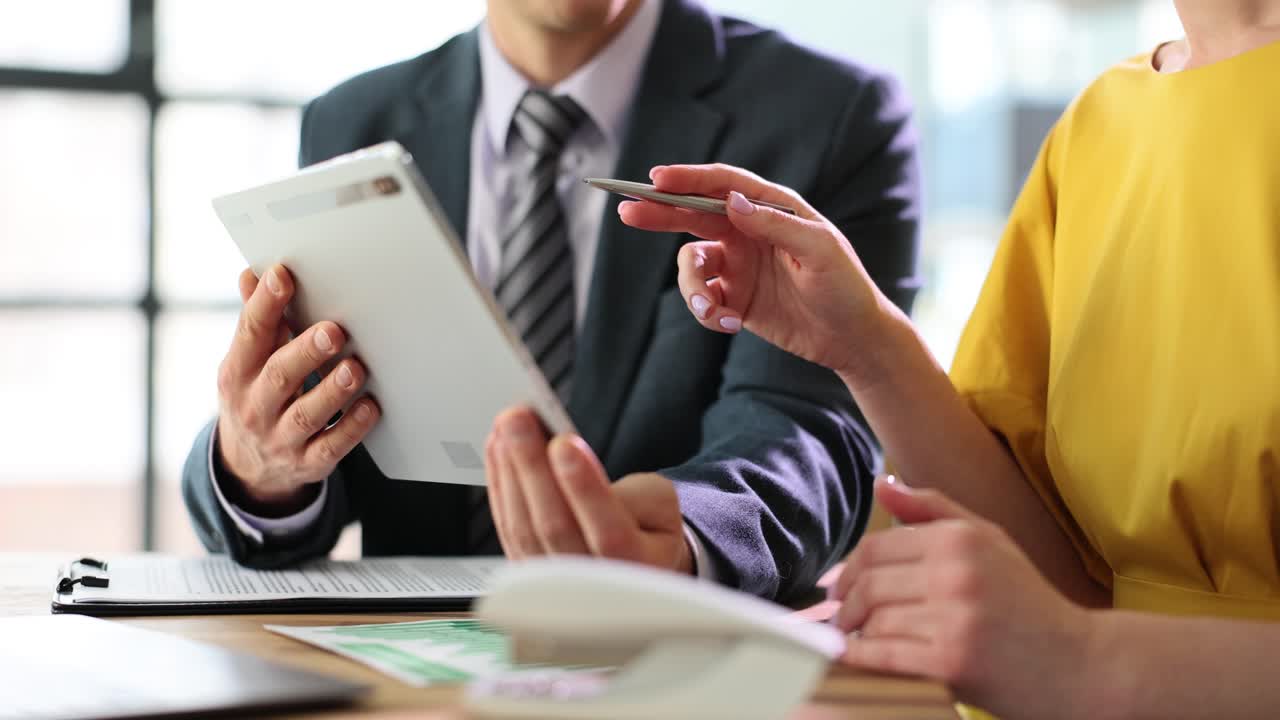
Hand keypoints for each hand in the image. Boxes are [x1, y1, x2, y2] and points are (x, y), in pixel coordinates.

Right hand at [215, 265, 380, 512]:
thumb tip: (252, 273)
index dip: (265, 304)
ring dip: (333, 391)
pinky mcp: (307, 463)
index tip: (283, 275)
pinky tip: (370, 407)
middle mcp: (255, 407)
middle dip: (306, 352)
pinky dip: (352, 428)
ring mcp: (281, 438)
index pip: (249, 334)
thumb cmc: (256, 397)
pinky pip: (331, 447)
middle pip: (279, 376)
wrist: (247, 467)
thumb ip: (257, 321)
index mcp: (237, 373)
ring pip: (306, 415)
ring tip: (355, 367)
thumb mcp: (246, 363)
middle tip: (333, 330)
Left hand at [485, 406, 692, 573]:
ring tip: (507, 425)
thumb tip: (571, 467)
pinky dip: (499, 483)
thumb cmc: (648, 529)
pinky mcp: (525, 568)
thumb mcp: (659, 505)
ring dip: (509, 470)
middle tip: (519, 419)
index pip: (610, 534)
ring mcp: (553, 586)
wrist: (633, 564)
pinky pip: (506, 526)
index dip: (585, 489)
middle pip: (554, 528)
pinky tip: (498, 448)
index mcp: (638, 570)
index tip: (565, 444)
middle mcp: (592, 589)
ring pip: (522, 528)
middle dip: (533, 467)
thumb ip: (625, 492)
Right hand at [618, 164, 888, 378]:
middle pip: (693, 213)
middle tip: (628, 211)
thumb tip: (730, 201)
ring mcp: (739, 265)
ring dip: (692, 288)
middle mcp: (749, 231)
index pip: (723, 185)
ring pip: (692, 265)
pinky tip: (730, 324)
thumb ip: (775, 224)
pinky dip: (707, 312)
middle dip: (660, 213)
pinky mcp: (734, 298)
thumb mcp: (819, 251)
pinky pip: (703, 298)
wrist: (853, 337)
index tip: (656, 180)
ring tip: (709, 311)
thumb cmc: (845, 286)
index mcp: (772, 209)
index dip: (689, 179)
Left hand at [831, 478, 1096, 718]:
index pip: (876, 548)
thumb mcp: (990, 541)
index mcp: (959, 538)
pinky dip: (862, 659)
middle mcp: (956, 571)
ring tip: (855, 641)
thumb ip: (932, 510)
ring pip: (875, 620)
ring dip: (855, 635)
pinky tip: (857, 660)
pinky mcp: (953, 659)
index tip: (838, 589)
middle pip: (870, 584)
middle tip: (840, 620)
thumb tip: (882, 485)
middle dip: (845, 605)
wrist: (1083, 665)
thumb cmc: (1029, 604)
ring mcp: (955, 616)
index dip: (847, 570)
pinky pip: (886, 654)